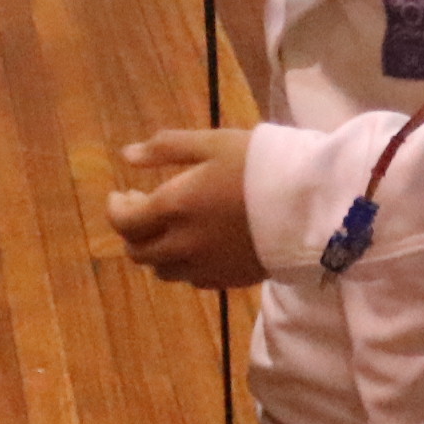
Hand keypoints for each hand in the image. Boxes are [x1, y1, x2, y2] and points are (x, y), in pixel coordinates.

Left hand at [105, 129, 262, 287]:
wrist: (308, 206)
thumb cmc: (259, 165)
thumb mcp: (212, 143)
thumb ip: (166, 148)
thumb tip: (126, 155)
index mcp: (173, 208)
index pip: (125, 222)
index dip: (116, 209)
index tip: (120, 194)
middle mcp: (182, 244)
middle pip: (139, 251)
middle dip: (133, 230)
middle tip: (143, 208)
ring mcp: (205, 267)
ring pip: (162, 270)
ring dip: (156, 249)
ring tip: (169, 226)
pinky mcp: (228, 279)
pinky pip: (191, 278)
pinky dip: (182, 263)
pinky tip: (196, 243)